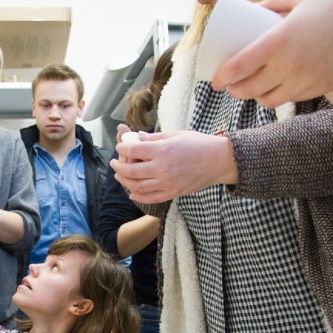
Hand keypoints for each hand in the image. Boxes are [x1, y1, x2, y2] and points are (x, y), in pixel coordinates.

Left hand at [111, 130, 236, 202]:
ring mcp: (167, 182)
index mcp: (162, 150)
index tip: (120, 147)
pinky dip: (138, 196)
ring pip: (137, 186)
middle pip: (130, 171)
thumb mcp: (175, 134)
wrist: (219, 160)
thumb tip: (137, 137)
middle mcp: (161, 168)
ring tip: (120, 177)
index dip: (122, 149)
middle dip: (118, 167)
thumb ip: (154, 138)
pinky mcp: (173, 192)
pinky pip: (151, 198)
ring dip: (124, 182)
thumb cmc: (199, 143)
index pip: (132, 150)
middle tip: (114, 163)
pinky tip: (132, 192)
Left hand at [211, 0, 332, 106]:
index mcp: (279, 41)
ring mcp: (308, 80)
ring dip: (256, 98)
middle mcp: (291, 65)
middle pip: (250, 90)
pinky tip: (274, 91)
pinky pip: (293, 99)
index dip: (222, 78)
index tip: (215, 80)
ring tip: (250, 90)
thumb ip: (271, 4)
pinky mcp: (323, 87)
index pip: (239, 68)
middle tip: (229, 86)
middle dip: (235, 91)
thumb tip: (249, 13)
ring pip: (270, 100)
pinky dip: (279, 97)